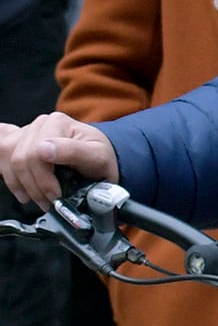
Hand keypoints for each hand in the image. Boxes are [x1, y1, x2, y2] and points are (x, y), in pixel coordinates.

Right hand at [0, 114, 116, 207]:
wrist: (100, 159)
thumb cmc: (101, 156)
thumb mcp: (98, 156)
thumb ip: (73, 151)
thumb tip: (43, 150)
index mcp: (57, 123)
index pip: (36, 154)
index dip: (43, 181)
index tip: (56, 197)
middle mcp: (39, 124)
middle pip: (20, 159)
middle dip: (34, 187)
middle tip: (48, 203)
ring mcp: (26, 133)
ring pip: (8, 161)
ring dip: (21, 186)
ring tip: (38, 199)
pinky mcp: (18, 144)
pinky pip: (1, 157)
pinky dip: (9, 176)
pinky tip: (20, 189)